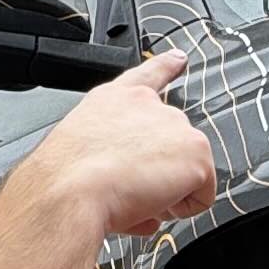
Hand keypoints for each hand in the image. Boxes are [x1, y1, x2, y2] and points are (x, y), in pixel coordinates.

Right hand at [8, 49, 216, 244]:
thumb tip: (136, 187)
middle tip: (130, 189)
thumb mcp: (84, 152)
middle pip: (171, 145)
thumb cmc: (66, 177)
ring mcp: (176, 125)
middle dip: (158, 173)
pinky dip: (184, 209)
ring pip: (187, 171)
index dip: (167, 65)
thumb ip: (115, 157)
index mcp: (116, 100)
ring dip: (168, 191)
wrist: (71, 190)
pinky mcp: (196, 152)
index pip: (149, 74)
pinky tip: (155, 203)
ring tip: (136, 196)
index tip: (180, 58)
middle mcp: (148, 105)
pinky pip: (202, 195)